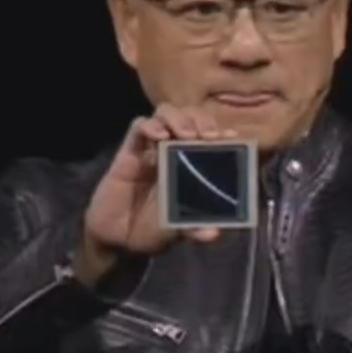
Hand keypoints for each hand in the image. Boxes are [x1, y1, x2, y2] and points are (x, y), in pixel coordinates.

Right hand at [77, 103, 236, 280]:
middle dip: (201, 120)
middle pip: (189, 116)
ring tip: (187, 135)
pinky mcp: (128, 151)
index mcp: (191, 164)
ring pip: (165, 113)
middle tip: (209, 136)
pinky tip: (159, 136)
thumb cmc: (154, 227)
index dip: (220, 132)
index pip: (208, 135)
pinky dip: (149, 125)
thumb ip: (195, 229)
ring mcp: (150, 148)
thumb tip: (213, 234)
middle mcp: (173, 150)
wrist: (119, 239)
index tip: (231, 138)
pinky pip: (138, 126)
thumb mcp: (179, 230)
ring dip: (178, 118)